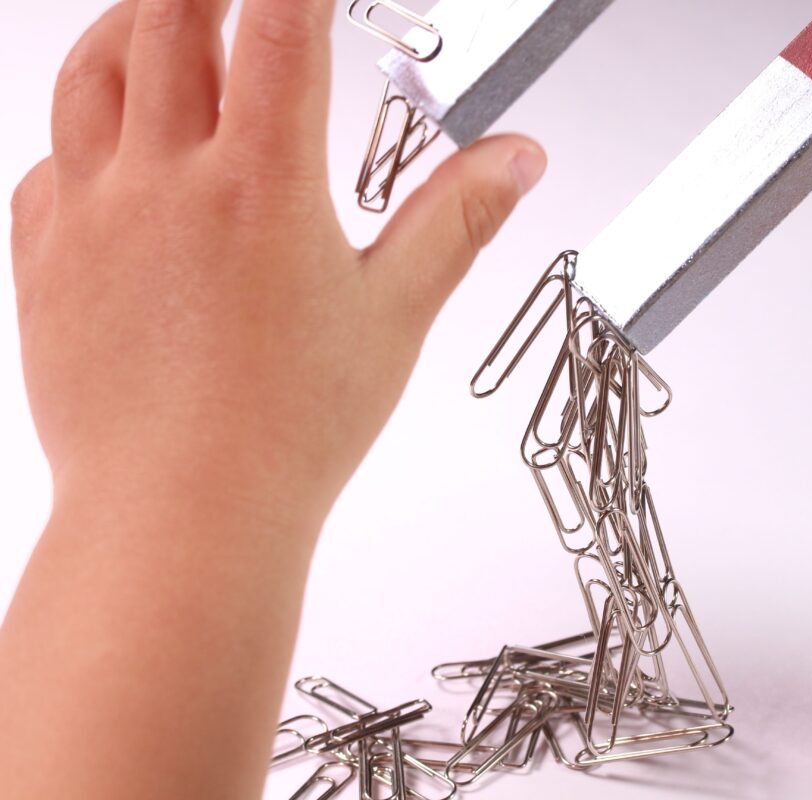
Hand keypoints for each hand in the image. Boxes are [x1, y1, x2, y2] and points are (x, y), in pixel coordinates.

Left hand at [3, 1, 544, 795]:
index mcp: (262, 184)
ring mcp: (93, 215)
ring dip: (132, 24)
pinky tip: (113, 146)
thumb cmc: (289, 430)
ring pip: (92, 70)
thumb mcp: (396, 315)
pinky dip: (82, 129)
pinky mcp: (46, 261)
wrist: (182, 515)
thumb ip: (457, 219)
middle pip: (170, 17)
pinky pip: (47, 161)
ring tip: (166, 21)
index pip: (279, 24)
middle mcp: (166, 180)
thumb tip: (516, 159)